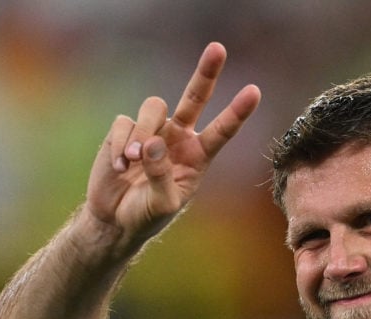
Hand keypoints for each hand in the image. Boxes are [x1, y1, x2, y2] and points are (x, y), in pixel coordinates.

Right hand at [84, 42, 260, 249]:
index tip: (254, 91)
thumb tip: (152, 143)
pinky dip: (120, 145)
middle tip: (218, 48)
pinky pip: (124, 123)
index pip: (221, 131)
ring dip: (143, 133)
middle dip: (206, 73)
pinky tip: (119, 167)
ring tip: (133, 161)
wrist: (116, 218)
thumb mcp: (162, 204)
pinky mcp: (125, 130)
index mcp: (197, 156)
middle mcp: (178, 137)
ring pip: (154, 108)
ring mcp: (152, 130)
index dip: (237, 112)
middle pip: (194, 97)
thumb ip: (162, 176)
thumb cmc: (147, 214)